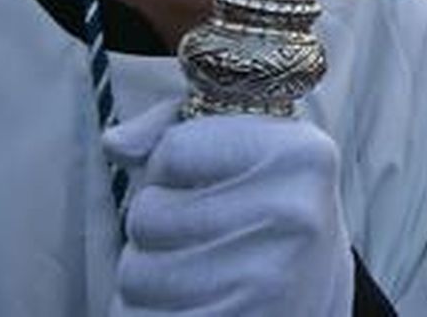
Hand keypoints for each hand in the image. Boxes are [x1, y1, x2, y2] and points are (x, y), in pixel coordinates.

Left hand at [102, 100, 353, 316]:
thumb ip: (178, 129)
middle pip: (148, 213)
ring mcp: (266, 281)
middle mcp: (293, 214)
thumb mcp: (249, 152)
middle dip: (158, 228)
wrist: (311, 300)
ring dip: (151, 278)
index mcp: (301, 155)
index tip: (210, 185)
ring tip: (200, 277)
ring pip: (136, 273)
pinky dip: (153, 315)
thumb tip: (115, 143)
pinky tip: (196, 309)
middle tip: (205, 239)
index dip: (173, 168)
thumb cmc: (266, 217)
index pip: (174, 149)